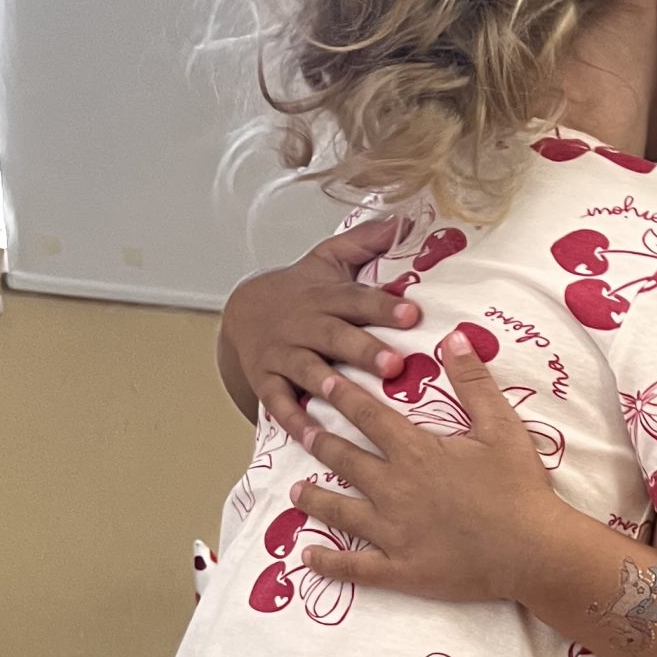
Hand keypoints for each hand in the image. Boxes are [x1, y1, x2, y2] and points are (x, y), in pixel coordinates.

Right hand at [222, 221, 415, 440]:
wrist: (243, 311)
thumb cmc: (302, 291)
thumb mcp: (329, 260)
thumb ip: (365, 243)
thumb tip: (405, 219)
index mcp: (327, 298)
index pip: (358, 299)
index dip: (383, 307)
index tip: (413, 314)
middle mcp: (305, 325)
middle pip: (335, 336)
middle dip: (363, 350)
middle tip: (395, 364)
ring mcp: (282, 353)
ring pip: (307, 369)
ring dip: (328, 383)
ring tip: (348, 397)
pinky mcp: (265, 380)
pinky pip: (278, 402)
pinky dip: (294, 420)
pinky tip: (312, 437)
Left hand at [294, 336, 560, 604]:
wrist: (533, 551)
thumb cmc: (521, 488)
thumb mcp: (502, 427)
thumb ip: (474, 382)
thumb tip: (454, 337)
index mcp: (416, 453)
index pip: (369, 418)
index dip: (344, 398)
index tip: (323, 382)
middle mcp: (394, 490)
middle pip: (346, 461)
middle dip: (320, 442)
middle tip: (298, 431)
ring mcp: (393, 533)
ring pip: (341, 513)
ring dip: (315, 500)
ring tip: (295, 491)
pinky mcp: (401, 570)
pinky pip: (356, 568)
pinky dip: (329, 564)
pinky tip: (308, 558)